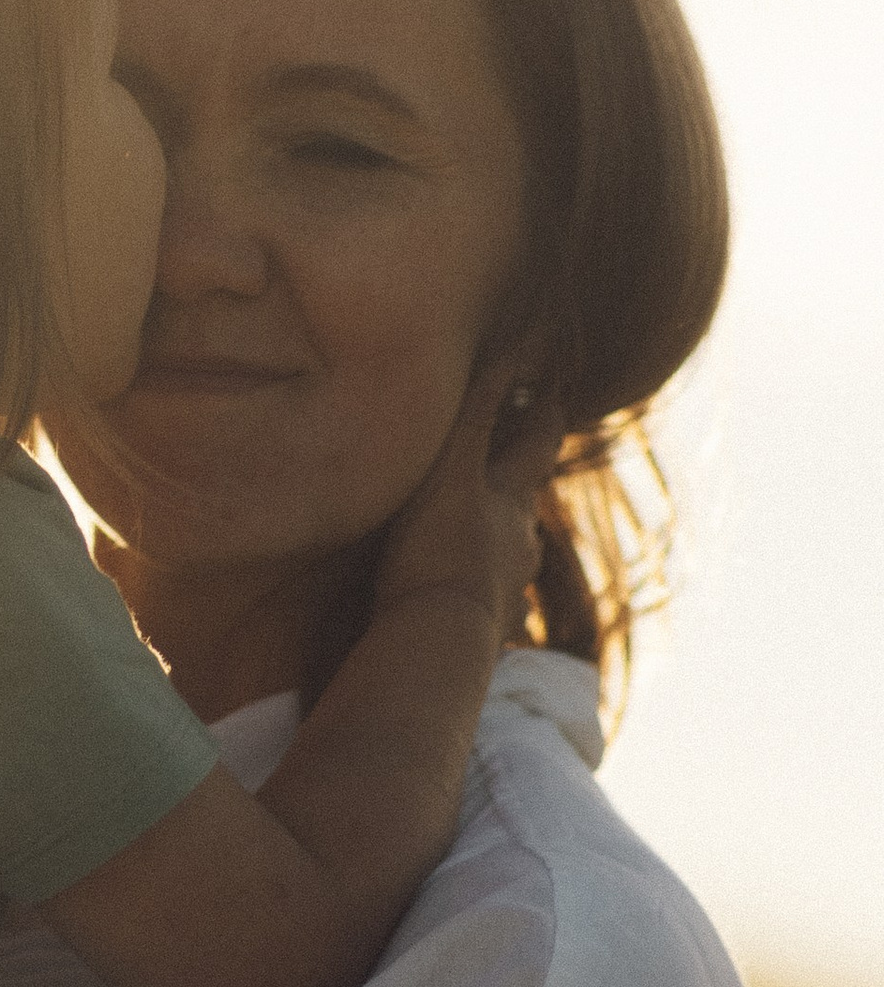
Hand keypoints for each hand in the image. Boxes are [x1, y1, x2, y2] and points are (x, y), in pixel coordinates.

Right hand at [372, 367, 563, 636]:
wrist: (438, 641)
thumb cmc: (437, 550)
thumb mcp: (452, 469)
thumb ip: (481, 411)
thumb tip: (523, 345)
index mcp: (512, 498)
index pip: (539, 444)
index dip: (545, 417)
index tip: (550, 393)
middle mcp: (522, 543)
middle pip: (528, 504)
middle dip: (521, 483)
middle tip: (513, 468)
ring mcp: (512, 591)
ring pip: (514, 556)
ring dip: (501, 542)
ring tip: (476, 538)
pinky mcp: (492, 633)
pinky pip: (494, 607)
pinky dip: (483, 595)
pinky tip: (466, 602)